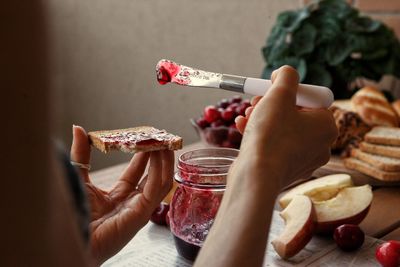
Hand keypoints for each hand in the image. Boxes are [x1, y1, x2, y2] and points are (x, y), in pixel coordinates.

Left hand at [70, 125, 173, 264]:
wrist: (71, 236)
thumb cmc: (73, 214)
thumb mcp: (79, 176)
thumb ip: (81, 154)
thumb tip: (78, 128)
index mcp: (120, 196)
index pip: (138, 171)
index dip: (144, 153)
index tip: (147, 136)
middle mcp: (133, 202)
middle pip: (153, 175)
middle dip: (159, 155)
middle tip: (160, 136)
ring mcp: (139, 208)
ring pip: (160, 181)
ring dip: (164, 161)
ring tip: (164, 142)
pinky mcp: (142, 213)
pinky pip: (157, 189)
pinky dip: (161, 170)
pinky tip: (161, 155)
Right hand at [234, 66, 337, 186]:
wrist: (256, 176)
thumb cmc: (270, 134)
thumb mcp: (279, 95)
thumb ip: (286, 76)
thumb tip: (285, 73)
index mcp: (327, 126)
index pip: (312, 98)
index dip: (289, 91)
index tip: (272, 90)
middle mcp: (321, 145)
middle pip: (295, 113)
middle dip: (271, 104)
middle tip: (256, 101)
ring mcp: (303, 160)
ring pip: (282, 129)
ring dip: (262, 117)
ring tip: (246, 115)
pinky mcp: (286, 170)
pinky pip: (275, 146)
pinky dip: (260, 135)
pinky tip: (242, 127)